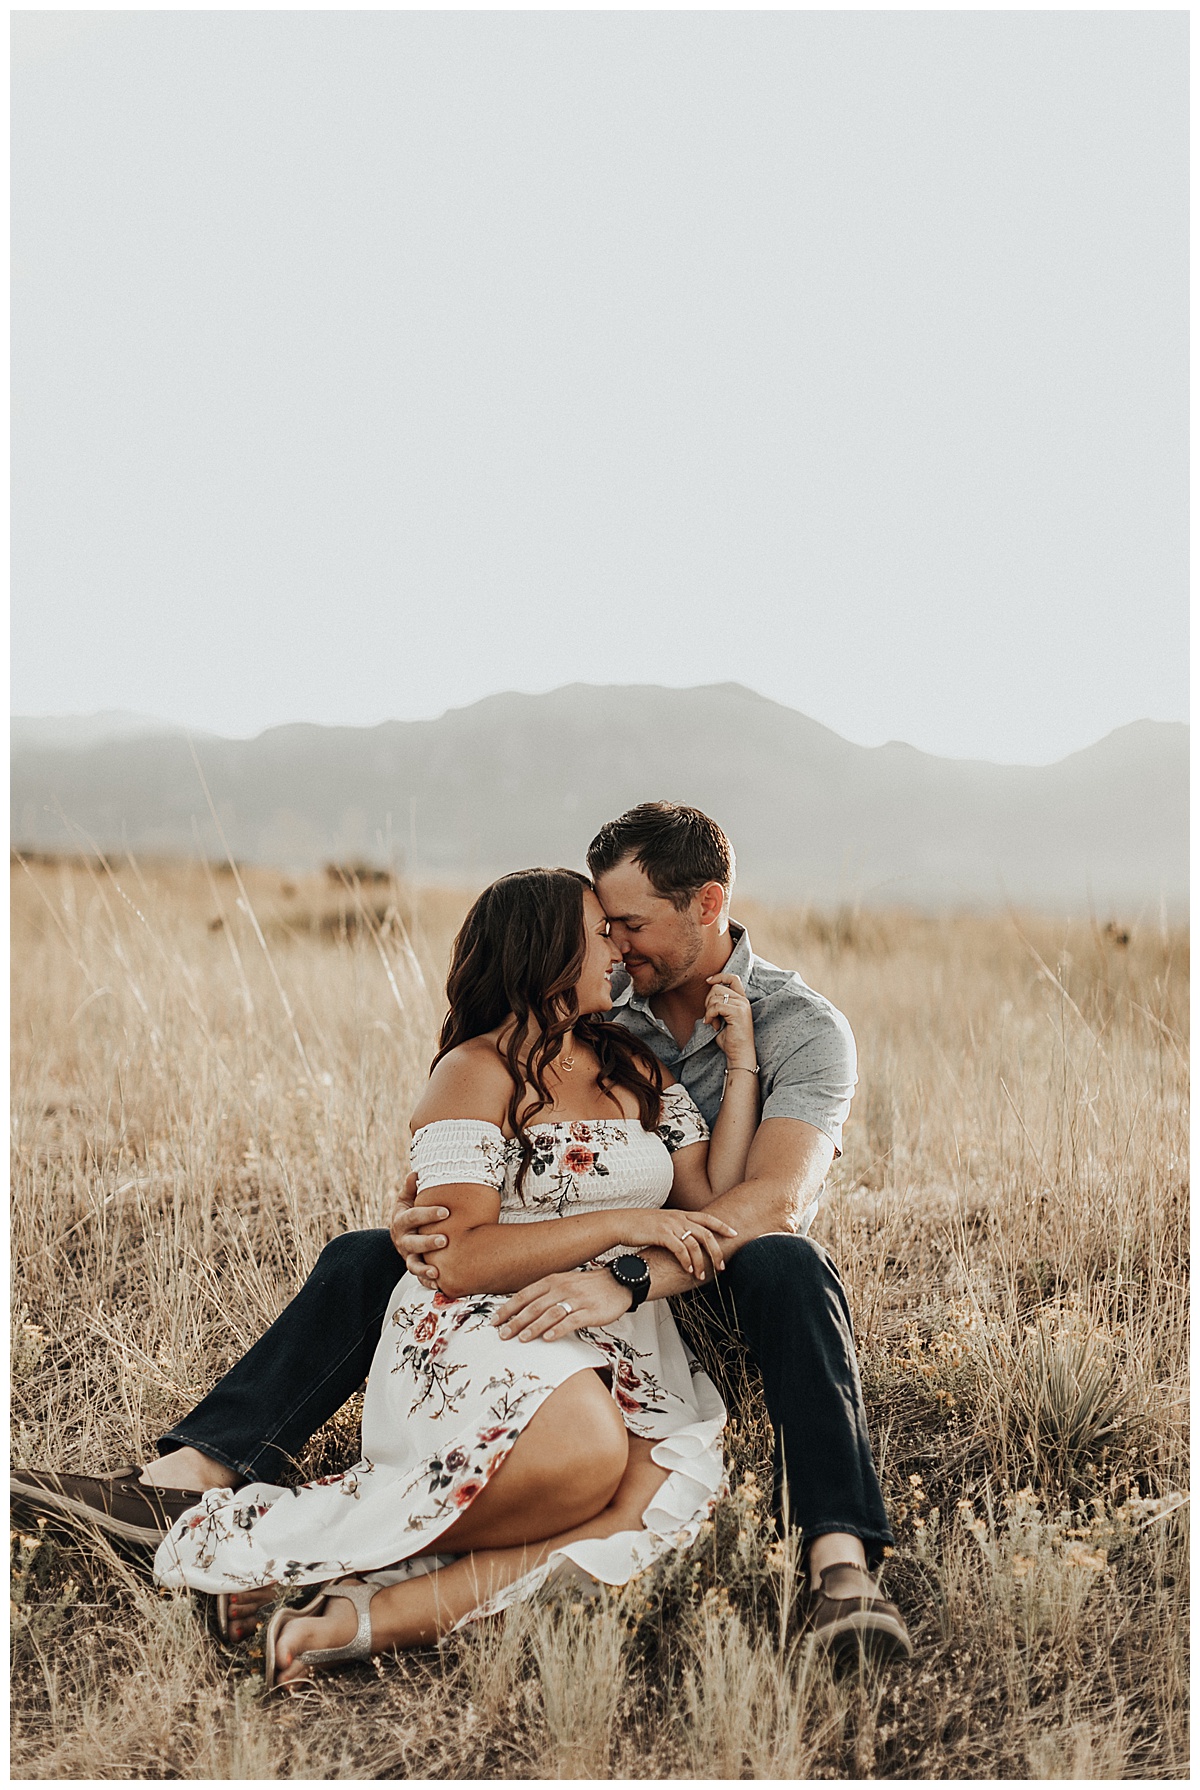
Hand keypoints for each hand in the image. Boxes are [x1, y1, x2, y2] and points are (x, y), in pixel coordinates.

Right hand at [389, 1171, 448, 1285]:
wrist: (401, 1231)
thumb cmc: (410, 1212)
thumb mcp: (406, 1199)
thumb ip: (411, 1188)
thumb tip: (416, 1173)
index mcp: (401, 1220)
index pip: (413, 1216)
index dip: (428, 1214)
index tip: (446, 1211)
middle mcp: (402, 1240)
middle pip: (412, 1242)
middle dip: (427, 1242)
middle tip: (444, 1240)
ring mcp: (407, 1255)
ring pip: (413, 1264)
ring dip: (424, 1268)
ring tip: (437, 1271)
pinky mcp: (414, 1267)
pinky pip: (419, 1278)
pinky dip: (427, 1282)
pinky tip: (439, 1284)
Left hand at [492, 1269, 631, 1342]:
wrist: (618, 1282)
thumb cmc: (589, 1286)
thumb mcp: (564, 1283)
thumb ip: (545, 1295)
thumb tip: (522, 1311)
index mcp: (552, 1281)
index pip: (524, 1295)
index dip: (508, 1308)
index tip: (495, 1321)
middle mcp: (562, 1288)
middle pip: (534, 1306)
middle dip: (516, 1321)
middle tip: (503, 1334)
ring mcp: (577, 1299)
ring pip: (550, 1313)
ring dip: (534, 1326)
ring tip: (522, 1338)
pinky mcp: (590, 1311)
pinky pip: (572, 1320)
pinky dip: (558, 1330)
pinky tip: (549, 1338)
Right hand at [611, 1207, 735, 1279]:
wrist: (622, 1223)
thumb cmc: (641, 1225)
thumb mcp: (663, 1222)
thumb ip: (677, 1227)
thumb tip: (688, 1240)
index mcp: (681, 1214)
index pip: (708, 1218)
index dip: (722, 1226)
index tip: (734, 1234)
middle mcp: (679, 1218)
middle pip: (706, 1234)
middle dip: (716, 1251)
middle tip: (721, 1266)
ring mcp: (671, 1225)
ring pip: (695, 1244)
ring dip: (701, 1262)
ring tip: (702, 1275)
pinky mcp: (662, 1234)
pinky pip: (680, 1249)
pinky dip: (687, 1261)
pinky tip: (689, 1270)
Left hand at [705, 972, 755, 1070]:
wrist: (739, 1053)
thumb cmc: (730, 1038)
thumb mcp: (723, 1018)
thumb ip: (718, 1005)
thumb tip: (708, 996)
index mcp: (741, 1000)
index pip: (733, 978)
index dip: (719, 976)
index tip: (708, 981)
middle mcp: (743, 1000)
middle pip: (717, 988)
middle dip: (708, 1001)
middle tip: (710, 1016)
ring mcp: (742, 1005)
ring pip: (715, 997)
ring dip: (709, 1011)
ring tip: (713, 1023)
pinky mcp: (738, 1012)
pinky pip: (716, 1006)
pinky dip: (710, 1015)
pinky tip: (713, 1026)